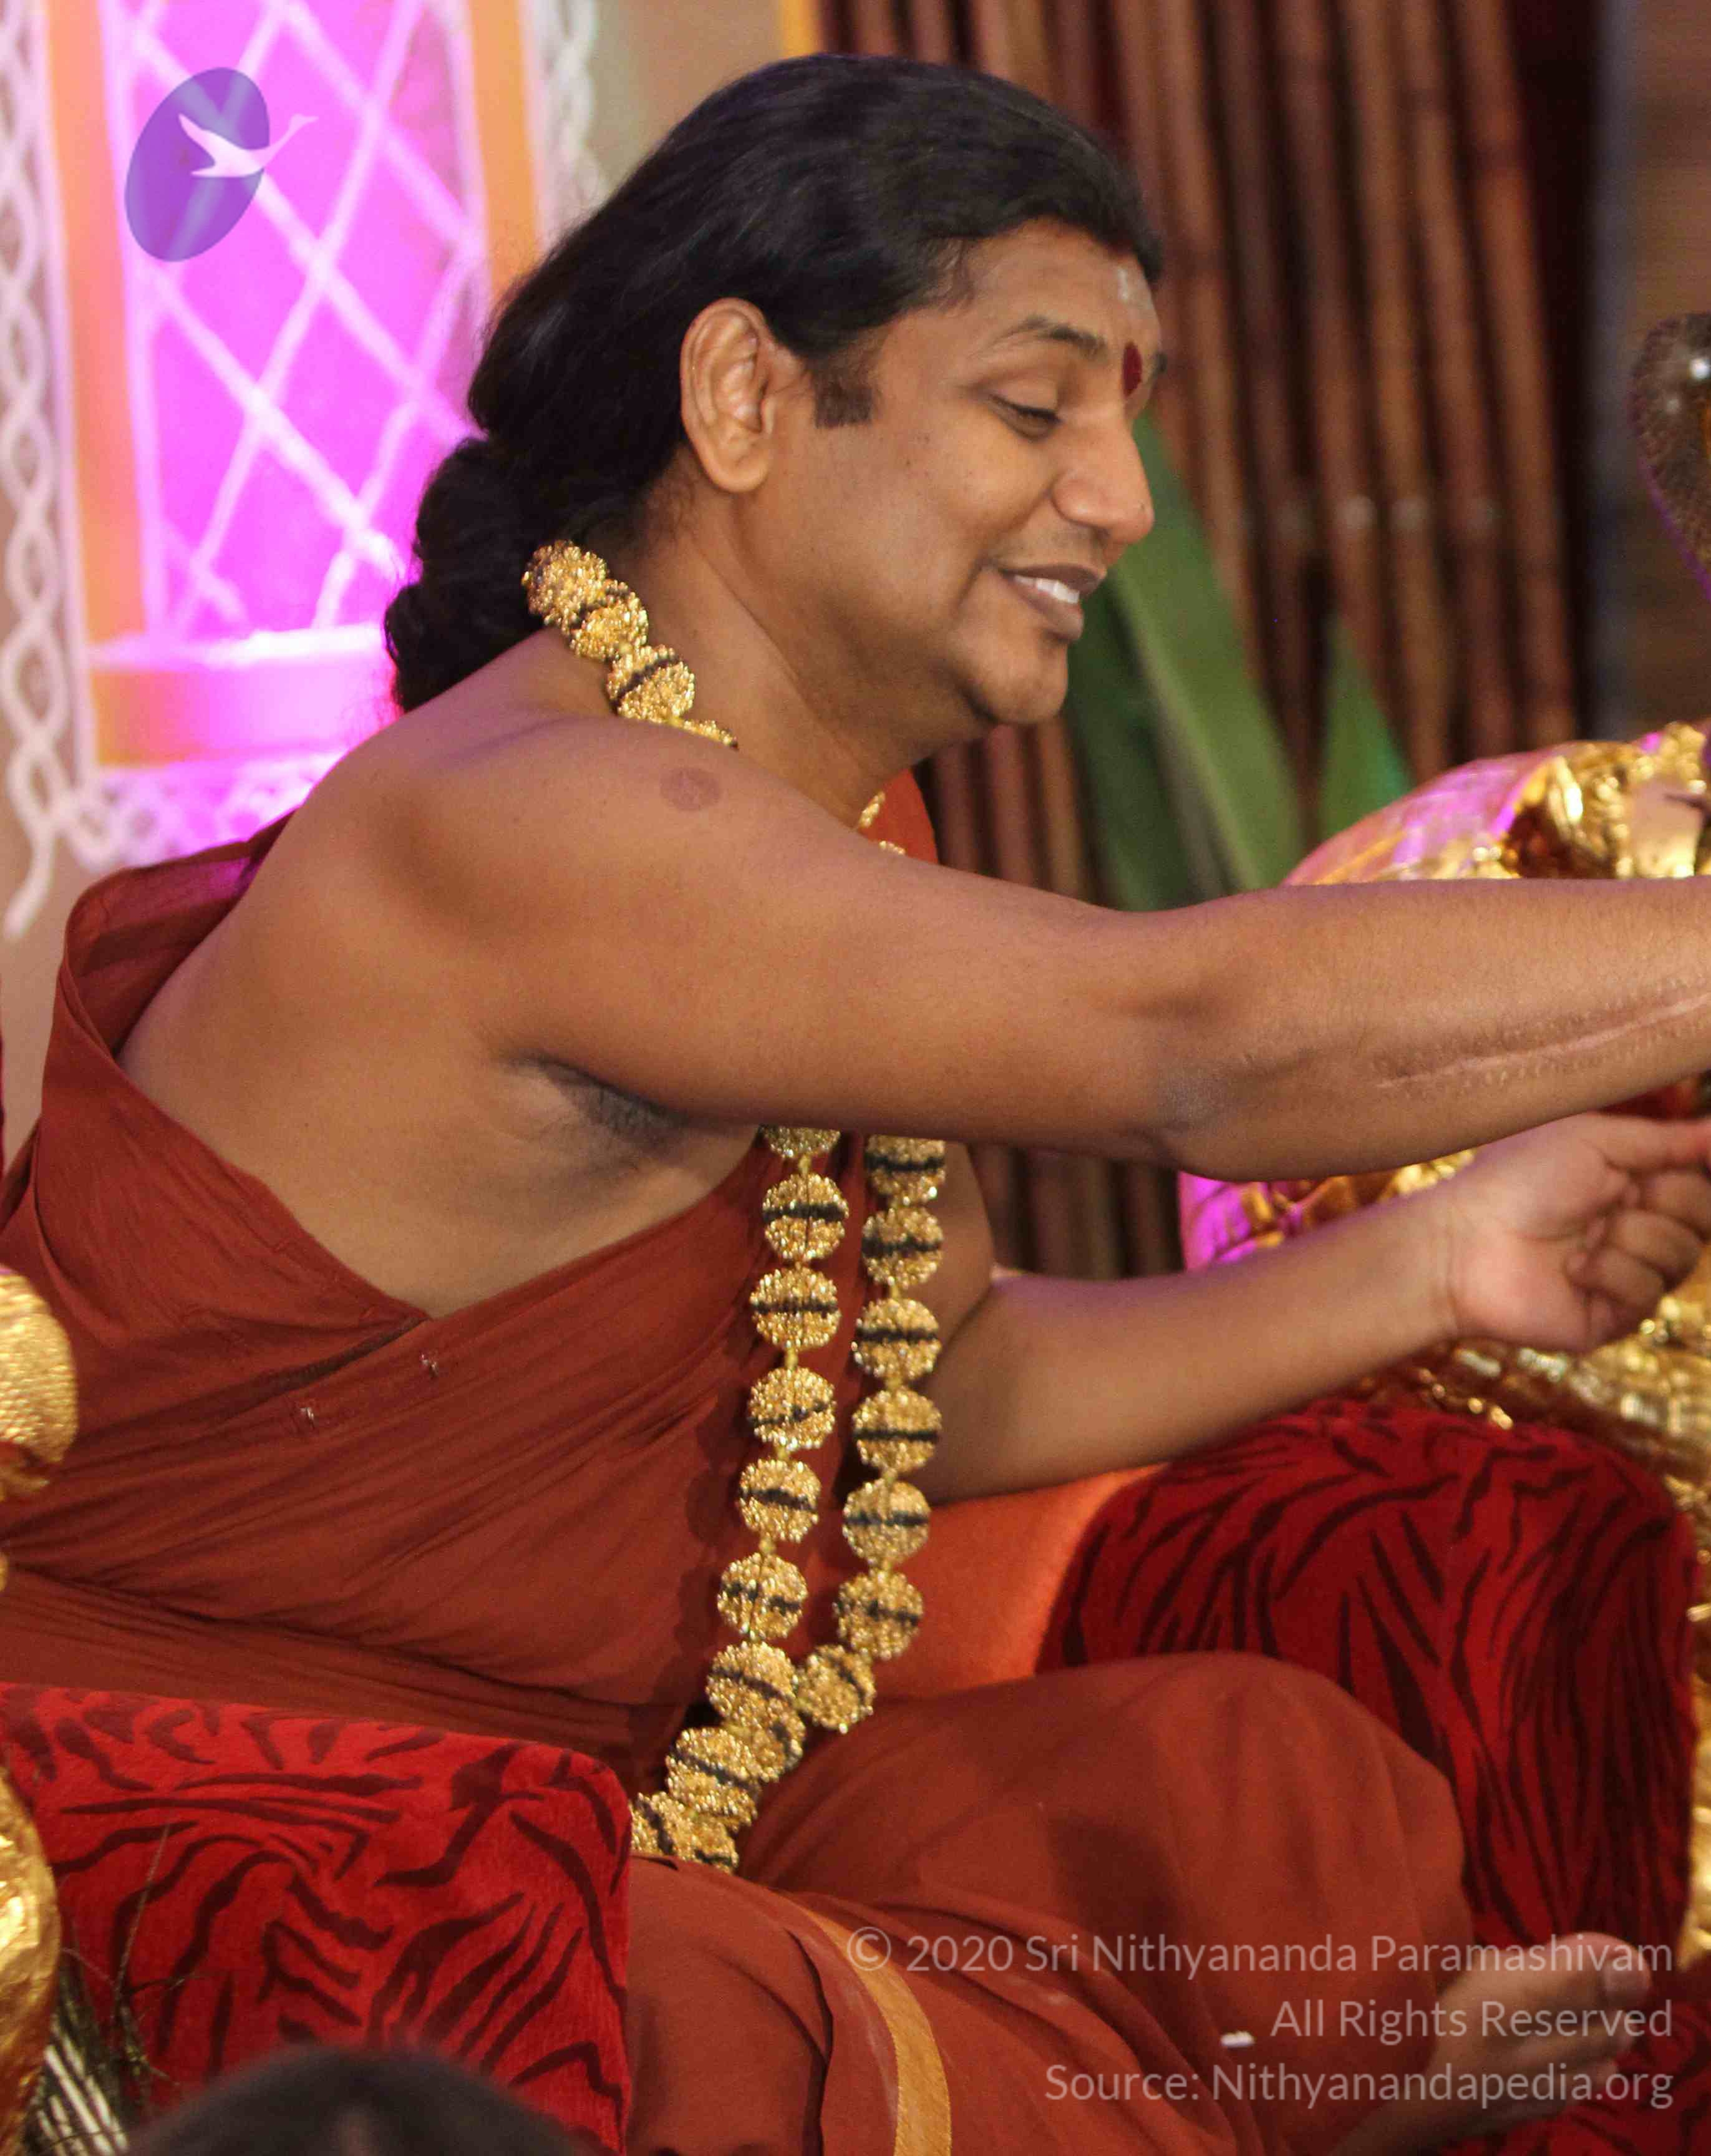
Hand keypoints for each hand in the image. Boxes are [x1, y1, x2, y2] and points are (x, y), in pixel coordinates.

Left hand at [1425, 1112, 1710, 1352]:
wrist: (1464, 1241)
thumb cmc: (1518, 1180)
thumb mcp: (1594, 1141)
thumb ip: (1664, 1140)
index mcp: (1628, 1183)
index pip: (1698, 1182)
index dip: (1696, 1170)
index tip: (1688, 1160)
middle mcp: (1632, 1228)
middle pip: (1702, 1219)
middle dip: (1664, 1201)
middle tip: (1615, 1197)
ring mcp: (1623, 1274)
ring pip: (1681, 1258)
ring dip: (1632, 1238)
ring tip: (1582, 1235)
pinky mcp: (1610, 1317)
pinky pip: (1648, 1295)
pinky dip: (1611, 1274)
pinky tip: (1572, 1269)